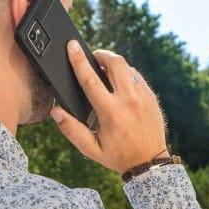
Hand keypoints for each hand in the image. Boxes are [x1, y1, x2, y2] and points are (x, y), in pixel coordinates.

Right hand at [50, 41, 168, 172]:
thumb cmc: (118, 156)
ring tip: (103, 70)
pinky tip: (118, 81)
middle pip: (115, 63)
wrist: (150, 163)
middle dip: (101, 54)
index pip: (91, 79)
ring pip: (127, 67)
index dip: (79, 60)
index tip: (72, 46)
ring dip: (114, 64)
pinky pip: (137, 76)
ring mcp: (144, 97)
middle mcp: (129, 101)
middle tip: (92, 56)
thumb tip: (56, 111)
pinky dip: (126, 74)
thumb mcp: (91, 149)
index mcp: (111, 113)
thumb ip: (72, 130)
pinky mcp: (152, 97)